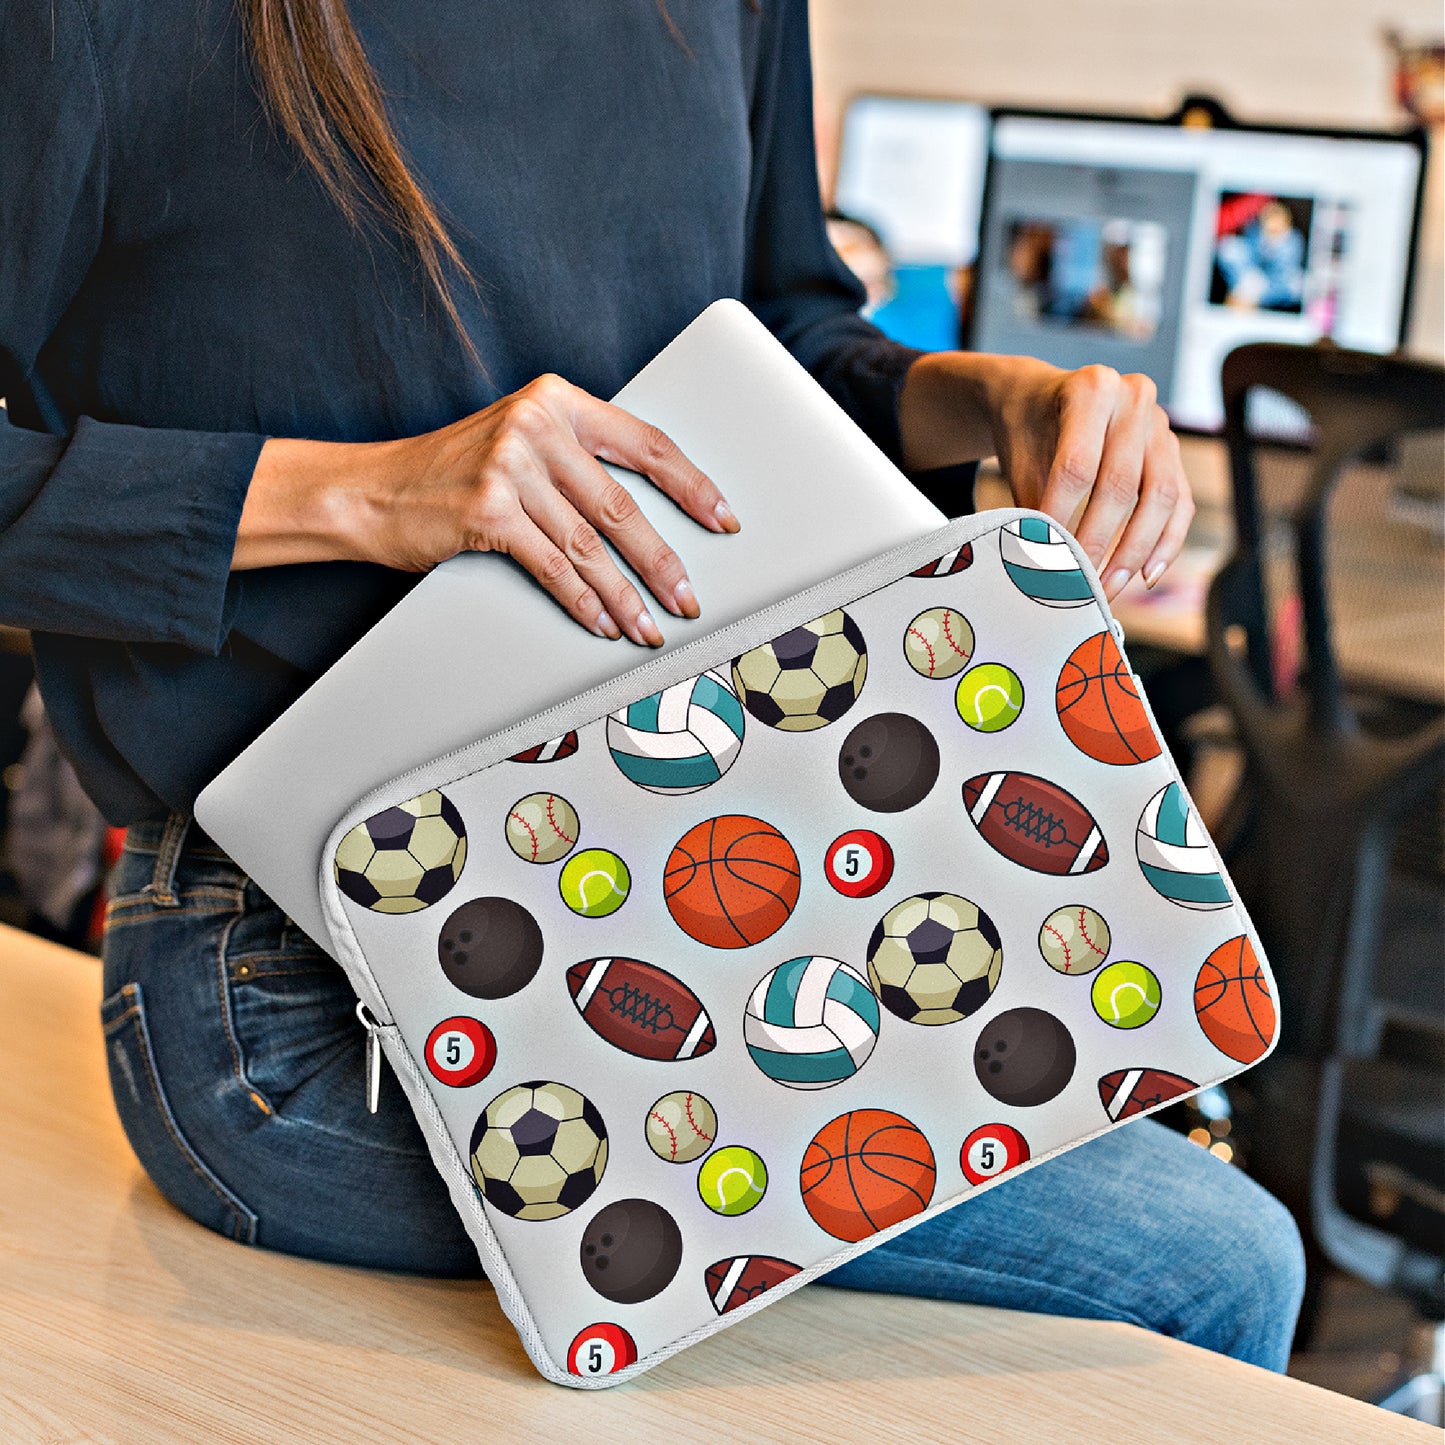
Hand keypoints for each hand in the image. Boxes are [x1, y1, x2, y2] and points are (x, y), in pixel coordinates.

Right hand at [238, 374, 738, 645]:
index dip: (693, 487)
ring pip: (591, 543)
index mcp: (557, 400)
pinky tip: (603, 622)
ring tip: (651, 627)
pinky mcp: (487, 508)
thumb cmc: (452, 474)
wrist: (371, 490)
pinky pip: (553, 565)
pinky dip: (583, 601)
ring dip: (627, 595)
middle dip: (663, 561)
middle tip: (690, 598)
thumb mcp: (519, 443)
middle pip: (623, 504)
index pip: (647, 444)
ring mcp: (510, 464)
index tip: (724, 521)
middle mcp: (537, 424)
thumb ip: (576, 460)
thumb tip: (647, 515)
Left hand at [899, 352, 1194, 599]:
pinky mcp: (1174, 451)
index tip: (1044, 557)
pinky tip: (1145, 575)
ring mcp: (1160, 424)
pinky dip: (1165, 543)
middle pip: (1122, 485)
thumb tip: (1041, 568)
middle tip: (1077, 584)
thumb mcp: (1020, 460)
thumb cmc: (1027, 432)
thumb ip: (1033, 506)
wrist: (1040, 400)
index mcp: (1091, 389)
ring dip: (1134, 551)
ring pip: (1161, 497)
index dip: (1060, 518)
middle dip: (1098, 542)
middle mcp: (1134, 398)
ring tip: (1108, 588)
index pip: (1077, 467)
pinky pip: (1180, 503)